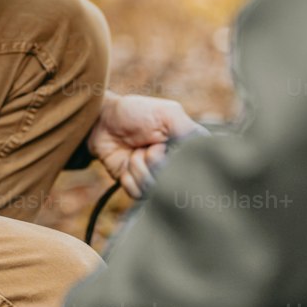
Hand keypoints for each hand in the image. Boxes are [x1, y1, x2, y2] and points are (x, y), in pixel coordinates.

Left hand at [88, 91, 205, 198]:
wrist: (103, 121)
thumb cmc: (137, 112)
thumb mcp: (168, 113)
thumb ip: (189, 131)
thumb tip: (202, 152)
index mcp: (187, 149)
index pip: (197, 169)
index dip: (180, 161)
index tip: (166, 146)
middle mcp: (174, 167)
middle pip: (174, 183)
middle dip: (155, 161)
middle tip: (149, 146)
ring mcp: (156, 178)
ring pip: (154, 189)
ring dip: (139, 167)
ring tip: (135, 151)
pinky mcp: (137, 186)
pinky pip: (138, 193)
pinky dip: (129, 176)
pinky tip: (127, 163)